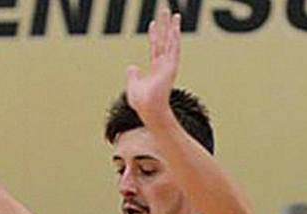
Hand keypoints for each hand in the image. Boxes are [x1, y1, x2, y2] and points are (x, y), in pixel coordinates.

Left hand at [126, 9, 179, 123]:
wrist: (148, 110)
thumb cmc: (142, 103)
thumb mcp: (133, 85)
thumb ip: (133, 75)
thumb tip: (131, 66)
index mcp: (155, 69)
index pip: (155, 47)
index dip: (154, 35)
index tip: (153, 23)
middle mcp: (164, 65)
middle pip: (165, 40)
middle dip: (165, 25)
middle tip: (167, 11)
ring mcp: (169, 66)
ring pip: (171, 42)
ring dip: (173, 27)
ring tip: (174, 14)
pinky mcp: (171, 68)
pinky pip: (174, 50)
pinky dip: (175, 38)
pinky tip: (175, 27)